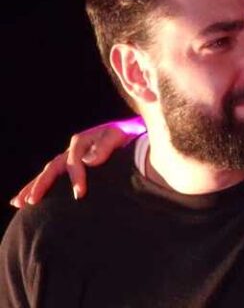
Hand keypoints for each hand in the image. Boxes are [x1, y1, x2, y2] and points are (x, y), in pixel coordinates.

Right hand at [9, 118, 144, 207]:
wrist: (129, 134)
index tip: (79, 194)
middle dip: (42, 184)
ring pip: (47, 173)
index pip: (74, 162)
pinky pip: (52, 177)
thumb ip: (105, 145)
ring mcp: (69, 158)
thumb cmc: (126, 136)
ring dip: (33, 187)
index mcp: (81, 141)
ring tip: (19, 202)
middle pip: (52, 167)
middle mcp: (72, 150)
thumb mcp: (118, 135)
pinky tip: (24, 200)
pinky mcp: (71, 166)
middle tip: (33, 201)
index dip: (75, 177)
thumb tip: (88, 161)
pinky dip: (38, 187)